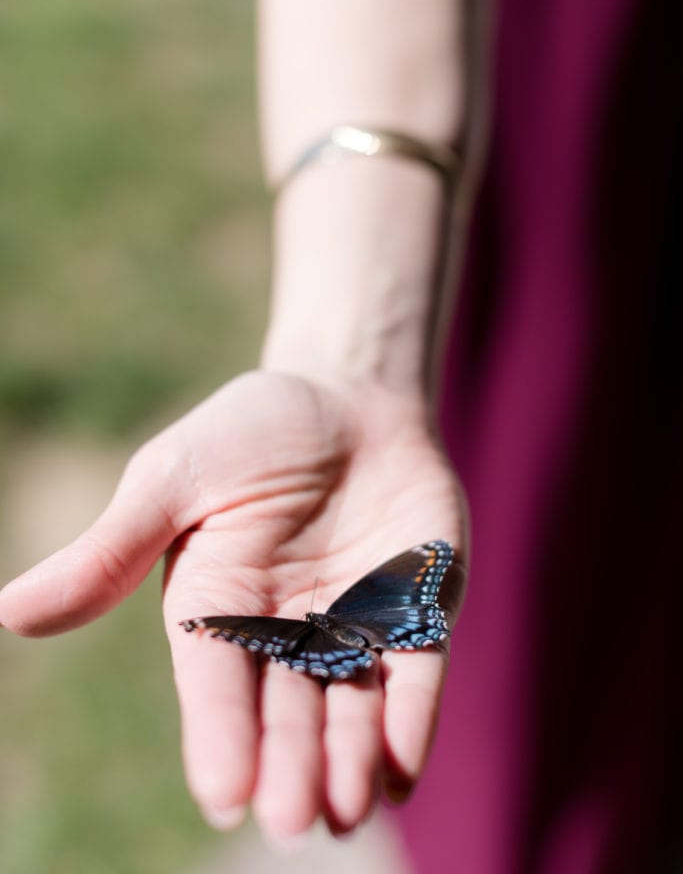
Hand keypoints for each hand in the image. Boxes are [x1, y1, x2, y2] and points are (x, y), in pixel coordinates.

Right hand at [0, 370, 466, 842]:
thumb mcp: (175, 475)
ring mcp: (354, 624)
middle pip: (285, 707)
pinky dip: (411, 719)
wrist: (347, 396)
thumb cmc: (251, 431)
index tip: (224, 793)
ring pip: (349, 705)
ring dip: (348, 758)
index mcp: (215, 605)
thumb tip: (9, 614)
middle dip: (288, 762)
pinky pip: (417, 672)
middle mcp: (284, 631)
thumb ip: (113, 549)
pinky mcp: (416, 610)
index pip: (214, 680)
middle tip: (290, 818)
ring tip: (346, 808)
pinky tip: (402, 768)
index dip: (220, 734)